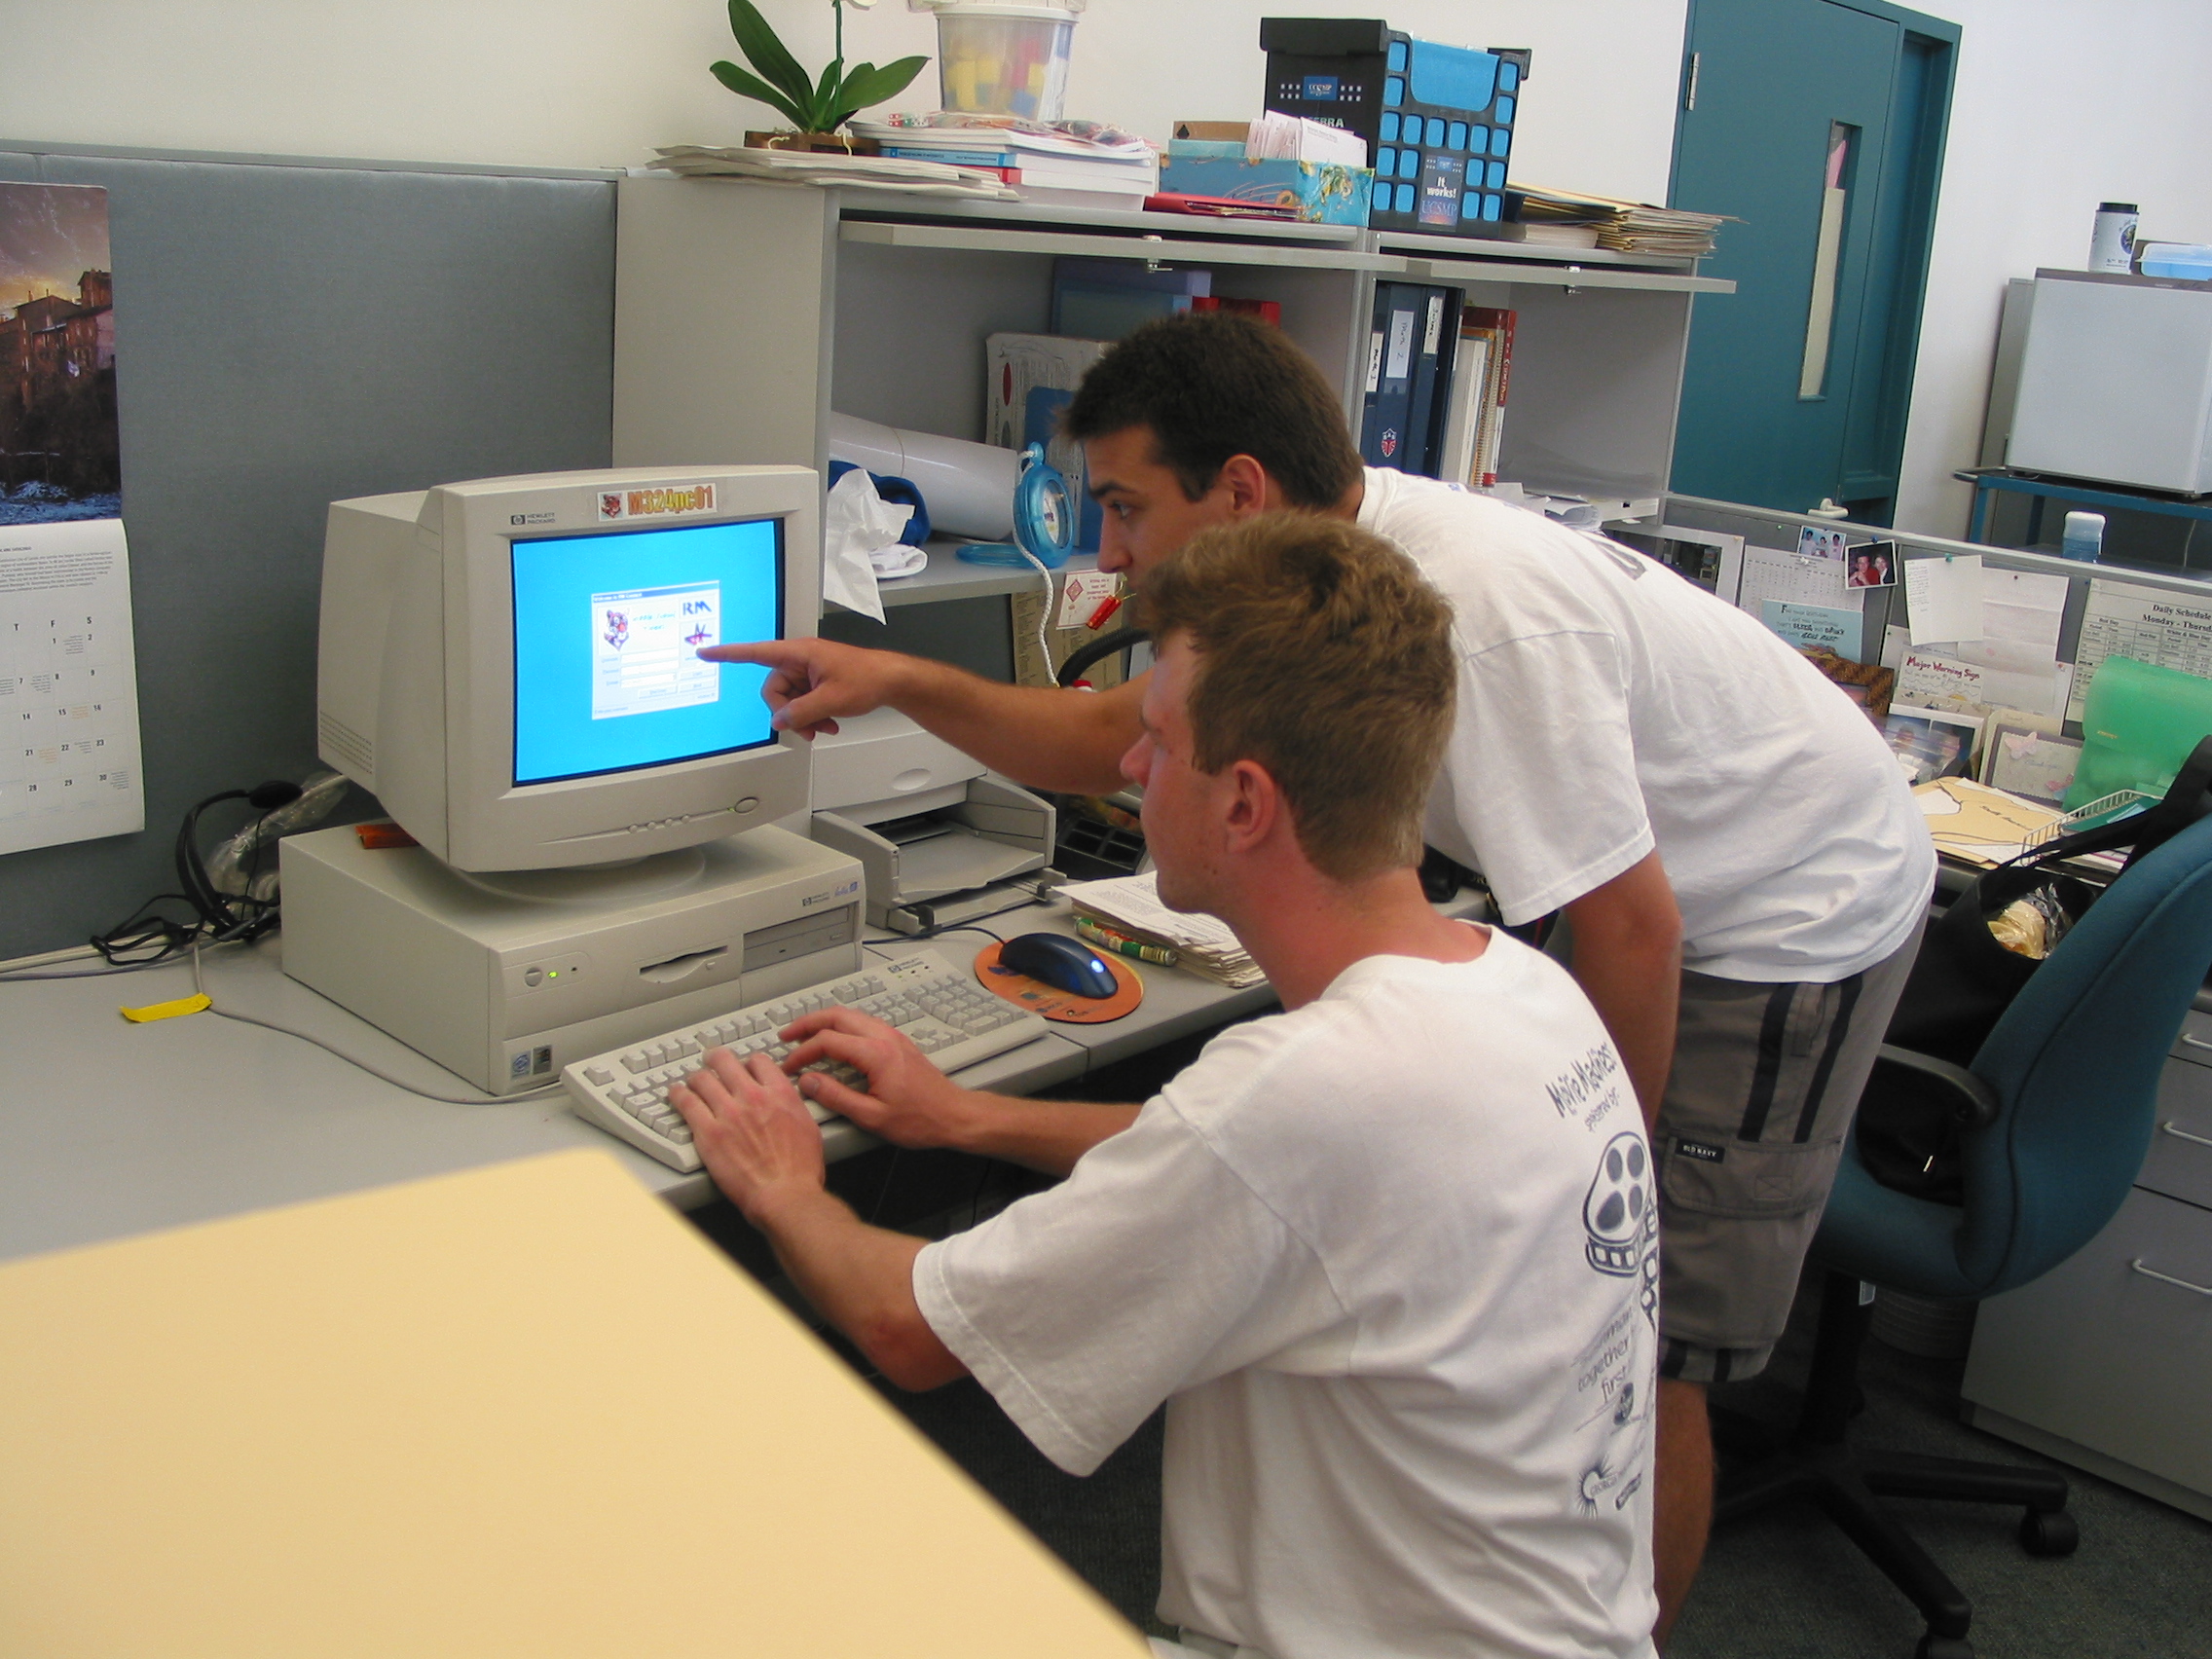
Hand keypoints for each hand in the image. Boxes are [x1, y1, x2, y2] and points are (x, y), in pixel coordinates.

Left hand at [668, 1048, 827, 1223]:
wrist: (784, 1194)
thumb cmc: (799, 1170)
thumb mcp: (808, 1127)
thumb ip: (792, 1107)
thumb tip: (786, 1102)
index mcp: (779, 1094)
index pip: (757, 1061)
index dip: (747, 1062)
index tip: (743, 1066)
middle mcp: (752, 1097)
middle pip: (726, 1062)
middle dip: (716, 1059)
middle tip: (711, 1060)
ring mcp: (728, 1113)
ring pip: (702, 1079)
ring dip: (696, 1077)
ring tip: (691, 1080)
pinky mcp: (708, 1133)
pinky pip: (686, 1103)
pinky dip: (678, 1095)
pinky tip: (675, 1094)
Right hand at [697, 637, 909, 738]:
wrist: (892, 680)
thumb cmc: (868, 677)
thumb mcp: (831, 700)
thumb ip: (801, 712)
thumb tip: (779, 721)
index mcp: (799, 653)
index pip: (755, 652)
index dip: (728, 654)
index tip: (705, 652)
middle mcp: (800, 660)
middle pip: (774, 690)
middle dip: (787, 713)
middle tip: (806, 729)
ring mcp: (809, 673)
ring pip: (790, 701)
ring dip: (803, 718)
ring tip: (824, 728)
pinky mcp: (818, 683)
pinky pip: (803, 702)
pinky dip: (813, 716)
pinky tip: (829, 724)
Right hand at [778, 1007, 977, 1149]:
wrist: (954, 1115)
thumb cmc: (920, 1120)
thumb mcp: (872, 1117)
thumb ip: (836, 1097)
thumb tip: (808, 1082)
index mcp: (876, 1054)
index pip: (827, 1041)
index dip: (802, 1053)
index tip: (788, 1068)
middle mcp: (884, 1038)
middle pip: (837, 1015)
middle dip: (807, 1023)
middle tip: (787, 1035)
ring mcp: (893, 1037)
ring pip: (851, 1015)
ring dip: (824, 1022)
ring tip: (805, 1036)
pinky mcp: (898, 1042)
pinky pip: (863, 1023)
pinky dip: (842, 1026)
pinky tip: (834, 1040)